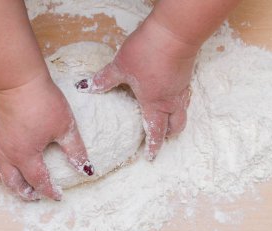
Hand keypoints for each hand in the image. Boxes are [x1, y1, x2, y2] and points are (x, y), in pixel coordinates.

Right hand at [0, 74, 93, 200]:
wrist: (19, 81)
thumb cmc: (43, 102)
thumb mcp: (65, 127)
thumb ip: (75, 150)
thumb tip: (86, 169)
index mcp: (27, 155)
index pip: (39, 181)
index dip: (50, 191)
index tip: (58, 196)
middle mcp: (8, 155)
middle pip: (15, 183)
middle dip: (27, 193)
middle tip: (38, 196)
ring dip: (9, 184)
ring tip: (19, 185)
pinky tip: (2, 164)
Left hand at [75, 17, 197, 159]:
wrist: (175, 32)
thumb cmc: (147, 52)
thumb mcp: (121, 66)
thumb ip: (104, 79)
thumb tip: (86, 87)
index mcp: (154, 104)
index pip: (155, 132)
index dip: (153, 147)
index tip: (150, 157)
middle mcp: (171, 100)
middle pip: (176, 127)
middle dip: (168, 136)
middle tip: (160, 138)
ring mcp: (181, 88)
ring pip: (183, 113)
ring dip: (175, 120)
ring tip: (165, 120)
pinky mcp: (186, 75)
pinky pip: (184, 97)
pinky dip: (177, 104)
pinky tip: (168, 94)